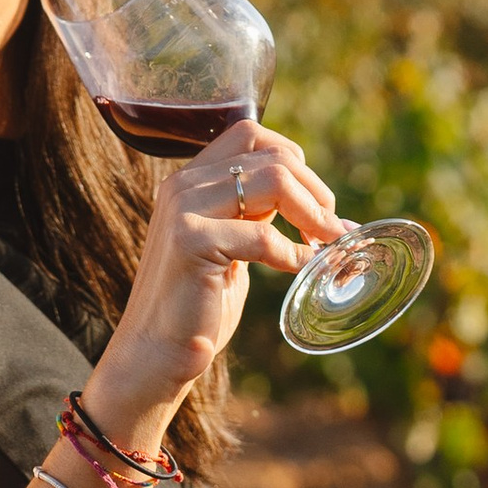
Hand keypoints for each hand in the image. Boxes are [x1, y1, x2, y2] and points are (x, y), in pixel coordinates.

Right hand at [86, 118, 342, 445]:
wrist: (156, 352)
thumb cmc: (198, 304)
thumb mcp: (230, 244)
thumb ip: (256, 213)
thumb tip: (322, 205)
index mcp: (190, 179)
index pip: (252, 134)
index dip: (295, 161)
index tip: (315, 203)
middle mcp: (183, 184)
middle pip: (272, 156)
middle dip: (315, 190)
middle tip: (331, 229)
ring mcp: (183, 209)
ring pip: (274, 180)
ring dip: (312, 213)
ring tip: (324, 245)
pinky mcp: (191, 241)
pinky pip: (264, 234)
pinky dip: (294, 253)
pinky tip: (299, 270)